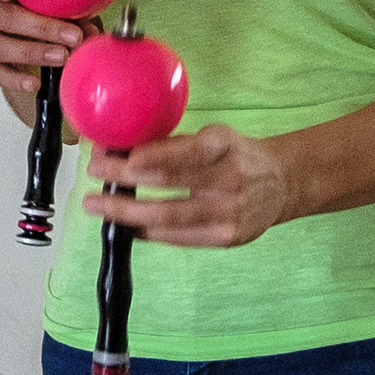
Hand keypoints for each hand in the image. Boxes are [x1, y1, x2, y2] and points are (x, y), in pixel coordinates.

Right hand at [0, 0, 90, 116]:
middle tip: (72, 35)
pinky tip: (35, 83)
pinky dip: (16, 79)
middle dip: (39, 27)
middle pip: (0, 16)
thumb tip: (90, 32)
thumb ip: (67, 8)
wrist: (21, 27)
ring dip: (33, 52)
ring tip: (62, 57)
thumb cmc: (33, 4)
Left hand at [88, 124, 291, 247]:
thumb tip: (121, 148)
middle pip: (168, 183)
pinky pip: (177, 237)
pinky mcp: (226, 238)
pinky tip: (126, 226)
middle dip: (123, 180)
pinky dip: (146, 231)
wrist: (281, 184)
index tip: (123, 158)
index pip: (186, 152)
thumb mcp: (215, 136)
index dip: (154, 156)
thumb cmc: (237, 156)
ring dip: (125, 212)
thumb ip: (175, 145)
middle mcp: (229, 179)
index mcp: (225, 145)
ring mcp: (229, 213)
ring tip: (97, 206)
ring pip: (167, 217)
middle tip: (94, 173)